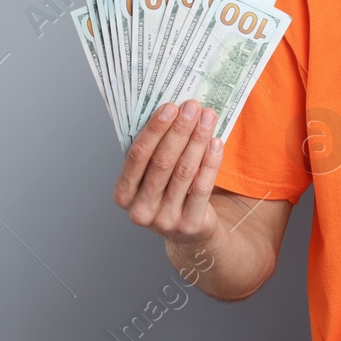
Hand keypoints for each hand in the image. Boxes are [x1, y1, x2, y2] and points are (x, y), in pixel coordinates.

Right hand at [113, 100, 223, 247]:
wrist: (189, 233)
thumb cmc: (168, 194)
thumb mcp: (152, 178)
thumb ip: (154, 152)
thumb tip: (173, 111)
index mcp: (124, 194)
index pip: (137, 156)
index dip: (154, 130)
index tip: (170, 107)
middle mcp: (140, 209)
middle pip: (161, 162)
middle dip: (179, 131)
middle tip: (192, 107)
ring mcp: (164, 220)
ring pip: (183, 172)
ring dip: (197, 140)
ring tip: (208, 118)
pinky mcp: (189, 225)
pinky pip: (202, 187)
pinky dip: (210, 162)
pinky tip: (216, 142)